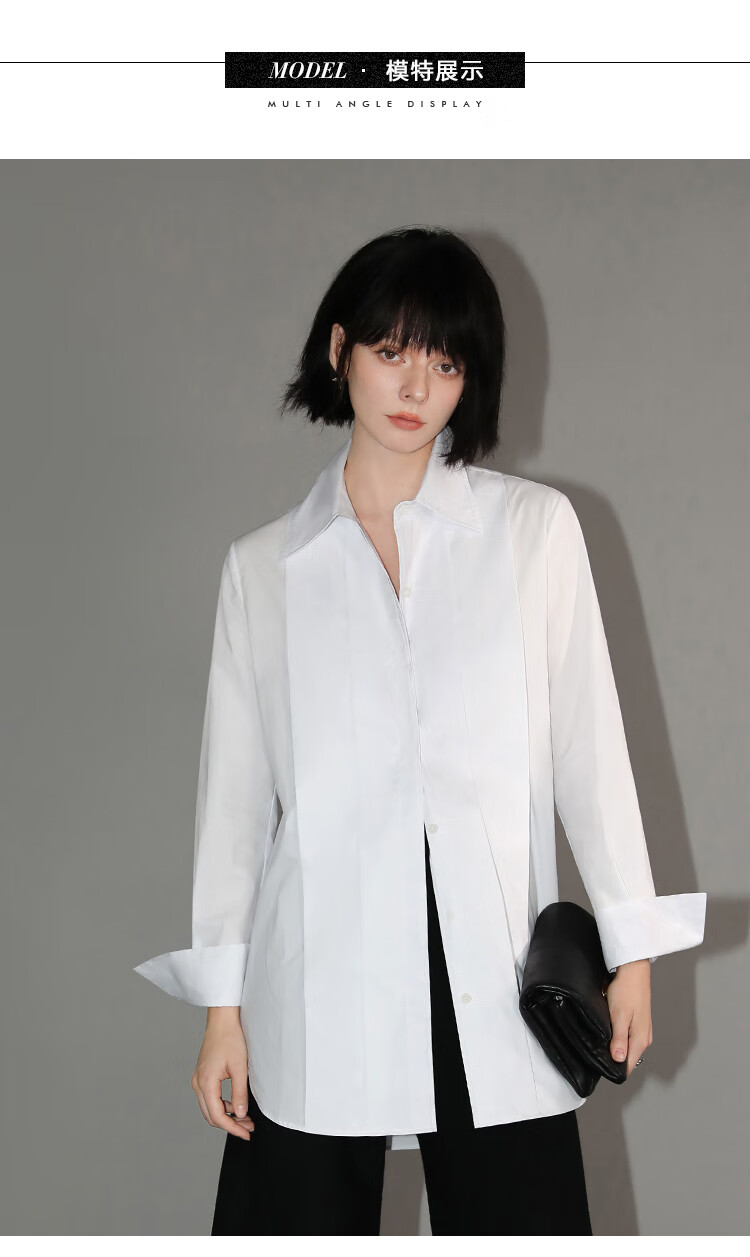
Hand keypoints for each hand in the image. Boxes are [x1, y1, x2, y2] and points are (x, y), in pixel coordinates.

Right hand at [191, 1007, 254, 1139]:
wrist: (222, 1019)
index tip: (246, 1134)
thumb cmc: (231, 1038)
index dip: (232, 1128)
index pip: (217, 1116)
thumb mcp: (240, 1067)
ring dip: (227, 1115)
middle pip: (211, 1115)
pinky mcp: (203, 1075)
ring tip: (246, 1117)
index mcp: (205, 1082)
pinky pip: (210, 1097)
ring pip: (210, 1107)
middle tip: (249, 1128)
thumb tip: (241, 1115)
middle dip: (230, 1124)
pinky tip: (237, 1104)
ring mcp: (199, 1079)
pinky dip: (223, 1105)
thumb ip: (240, 1093)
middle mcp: (198, 1083)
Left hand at [604, 958, 652, 1077]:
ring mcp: (641, 1030)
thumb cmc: (627, 990)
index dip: (614, 1068)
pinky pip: (626, 1037)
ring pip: (626, 1047)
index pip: (628, 1065)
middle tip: (596, 1051)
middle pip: (627, 1058)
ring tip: (601, 1040)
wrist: (633, 970)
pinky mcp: (637, 1023)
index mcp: (640, 1040)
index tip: (600, 1067)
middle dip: (613, 1058)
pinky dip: (617, 1036)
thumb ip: (619, 1039)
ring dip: (615, 1046)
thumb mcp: (619, 1016)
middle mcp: (644, 1038)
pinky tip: (609, 1030)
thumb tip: (618, 1060)